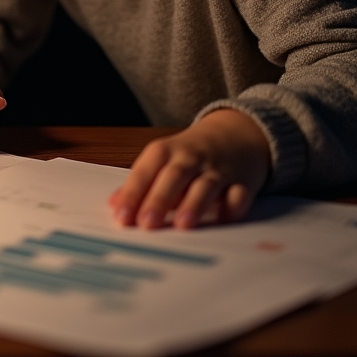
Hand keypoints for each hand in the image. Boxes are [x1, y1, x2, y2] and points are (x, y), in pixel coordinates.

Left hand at [109, 109, 270, 229]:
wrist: (234, 132)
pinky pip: (238, 194)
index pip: (144, 171)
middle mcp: (190, 157)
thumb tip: (114, 205)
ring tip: (182, 224)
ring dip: (194, 203)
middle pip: (173, 176)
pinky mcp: (242, 181)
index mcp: (164, 151)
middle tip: (147, 224)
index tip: (121, 217)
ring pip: (205, 185)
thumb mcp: (161, 160)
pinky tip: (223, 220)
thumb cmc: (189, 154)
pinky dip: (232, 207)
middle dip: (159, 200)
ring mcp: (217, 169)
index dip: (132, 194)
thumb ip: (139, 183)